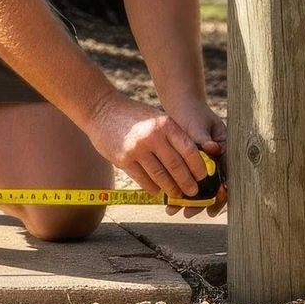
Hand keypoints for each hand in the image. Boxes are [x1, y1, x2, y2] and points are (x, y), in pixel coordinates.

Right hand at [83, 92, 215, 204]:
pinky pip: (143, 180)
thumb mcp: (156, 118)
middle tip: (193, 191)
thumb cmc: (132, 114)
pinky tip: (158, 190)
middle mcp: (152, 137)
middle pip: (176, 167)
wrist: (101, 109)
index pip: (188, 150)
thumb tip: (192, 159)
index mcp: (165, 124)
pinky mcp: (123, 160)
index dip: (198, 167)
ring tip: (177, 194)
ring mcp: (137, 150)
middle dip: (187, 183)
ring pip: (161, 177)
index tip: (202, 176)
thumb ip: (172, 135)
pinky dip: (153, 188)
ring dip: (172, 189)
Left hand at [163, 96, 228, 218]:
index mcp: (225, 150)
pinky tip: (169, 199)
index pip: (228, 178)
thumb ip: (204, 138)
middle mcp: (217, 159)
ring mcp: (205, 163)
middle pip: (213, 188)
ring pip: (200, 187)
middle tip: (187, 213)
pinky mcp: (191, 163)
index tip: (211, 208)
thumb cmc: (193, 113)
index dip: (221, 195)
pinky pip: (188, 181)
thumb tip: (213, 148)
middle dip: (201, 203)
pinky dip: (180, 189)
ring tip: (173, 210)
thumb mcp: (199, 124)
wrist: (183, 105)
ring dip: (188, 200)